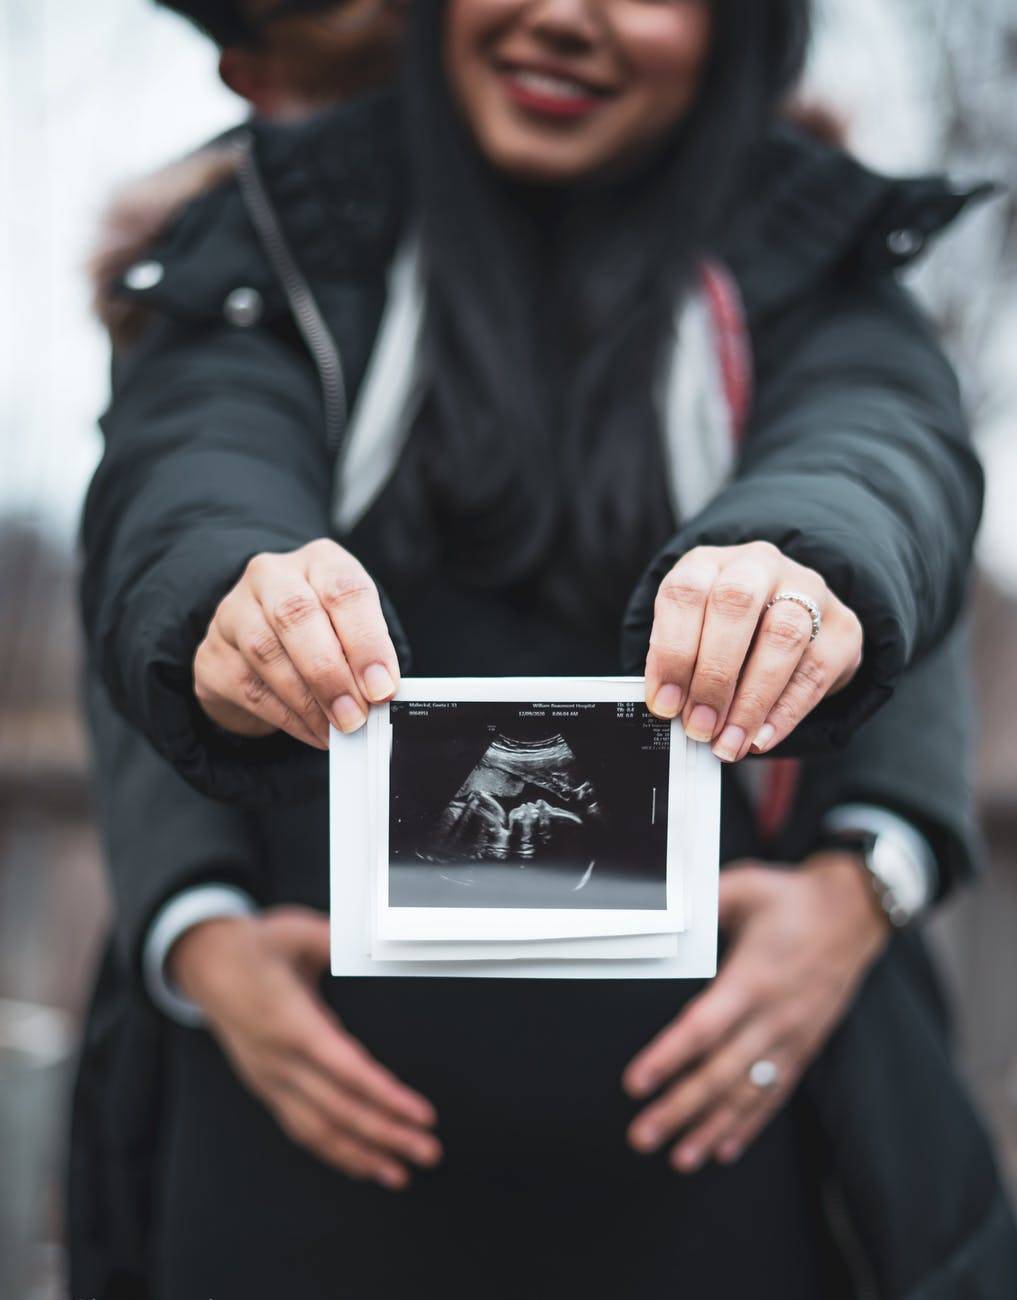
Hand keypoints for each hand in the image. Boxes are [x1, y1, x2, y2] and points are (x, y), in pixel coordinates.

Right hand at [170, 907, 440, 1188]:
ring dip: (362, 1155)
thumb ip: (338, 940)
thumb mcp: (296, 930)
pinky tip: (362, 1164)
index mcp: (288, 1020)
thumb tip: (377, 944)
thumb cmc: (255, 945)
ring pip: (318, 1130)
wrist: (206, 963)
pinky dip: (334, 1152)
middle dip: (386, 1134)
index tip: (419, 1113)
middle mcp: (277, 1058)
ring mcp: (269, 1078)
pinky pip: (301, 1129)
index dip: (383, 1095)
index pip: (342, 1069)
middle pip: (337, 1109)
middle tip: (429, 1151)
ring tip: (401, 1172)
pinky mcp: (267, 1087)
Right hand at [193, 539, 399, 747]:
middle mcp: (271, 576)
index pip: (344, 590)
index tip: (382, 687)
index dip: (366, 642)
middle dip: (331, 674)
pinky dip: (287, 716)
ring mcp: (233, 612)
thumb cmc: (323, 632)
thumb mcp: (352, 629)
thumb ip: (367, 655)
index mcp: (318, 561)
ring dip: (308, 700)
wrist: (262, 640)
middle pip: (296, 616)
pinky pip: (248, 687)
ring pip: (266, 652)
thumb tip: (383, 695)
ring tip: (337, 729)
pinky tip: (314, 731)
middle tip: (355, 716)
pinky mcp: (212, 653)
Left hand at [623, 854, 889, 1171]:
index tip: (637, 1083)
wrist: (856, 912)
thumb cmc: (793, 898)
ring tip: (679, 1157)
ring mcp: (792, 1035)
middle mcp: (774, 1015)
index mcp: (754, 976)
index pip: (705, 1027)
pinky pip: (774, 1093)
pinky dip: (749, 1123)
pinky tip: (724, 1147)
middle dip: (680, 1108)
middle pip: (721, 1072)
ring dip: (711, 1127)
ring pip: (747, 1092)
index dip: (669, 1058)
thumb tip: (664, 909)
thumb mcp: (745, 885)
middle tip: (643, 1134)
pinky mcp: (805, 1045)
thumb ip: (703, 900)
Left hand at [644, 542, 862, 759]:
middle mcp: (758, 566)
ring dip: (751, 699)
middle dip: (714, 674)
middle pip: (736, 604)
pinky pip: (815, 671)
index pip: (686, 592)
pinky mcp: (842, 626)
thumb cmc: (721, 632)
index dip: (672, 651)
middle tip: (699, 726)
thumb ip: (678, 664)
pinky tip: (760, 738)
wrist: (784, 616)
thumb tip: (669, 709)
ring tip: (729, 742)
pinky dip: (784, 712)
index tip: (664, 704)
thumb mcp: (690, 635)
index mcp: (708, 562)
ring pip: (784, 635)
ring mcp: (807, 590)